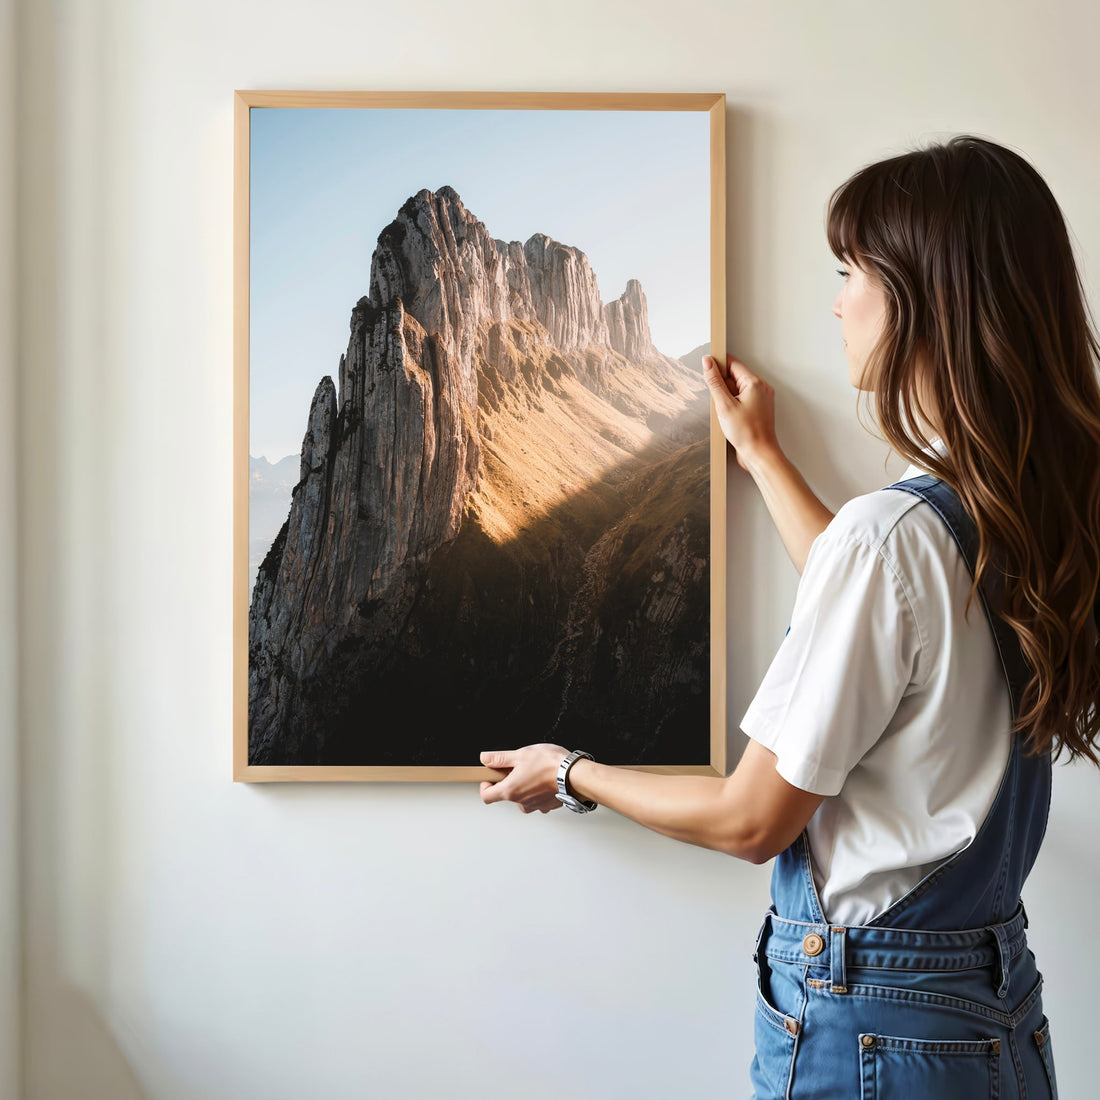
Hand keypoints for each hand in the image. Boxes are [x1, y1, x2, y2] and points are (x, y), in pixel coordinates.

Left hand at [479, 744, 569, 812]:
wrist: (575, 775)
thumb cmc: (550, 764)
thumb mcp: (520, 754)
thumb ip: (499, 758)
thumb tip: (485, 758)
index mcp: (510, 790)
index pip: (487, 796)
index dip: (485, 786)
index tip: (490, 777)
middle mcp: (521, 802)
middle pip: (506, 795)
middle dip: (508, 781)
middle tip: (517, 767)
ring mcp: (535, 805)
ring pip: (522, 797)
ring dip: (524, 786)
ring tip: (534, 771)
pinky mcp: (548, 805)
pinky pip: (537, 799)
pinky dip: (538, 790)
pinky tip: (545, 778)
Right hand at [702, 353, 779, 471]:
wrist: (759, 454)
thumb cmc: (747, 433)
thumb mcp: (724, 405)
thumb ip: (715, 381)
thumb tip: (708, 362)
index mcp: (755, 383)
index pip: (733, 363)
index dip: (718, 365)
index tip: (707, 369)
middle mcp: (761, 388)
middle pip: (735, 376)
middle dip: (722, 385)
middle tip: (719, 402)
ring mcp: (761, 398)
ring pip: (738, 388)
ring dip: (727, 397)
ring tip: (726, 413)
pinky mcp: (759, 408)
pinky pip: (742, 398)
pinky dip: (733, 404)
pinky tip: (730, 417)